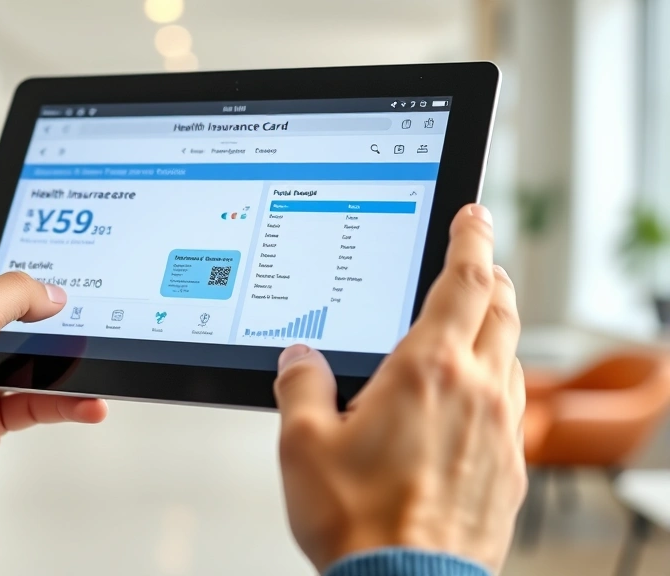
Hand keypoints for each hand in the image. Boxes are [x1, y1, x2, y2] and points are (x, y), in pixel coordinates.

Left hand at [0, 167, 107, 507]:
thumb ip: (12, 294)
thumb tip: (51, 294)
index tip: (1, 172)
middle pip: (2, 284)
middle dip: (39, 276)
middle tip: (72, 254)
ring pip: (30, 341)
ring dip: (62, 345)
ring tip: (92, 336)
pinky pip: (40, 392)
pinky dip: (67, 397)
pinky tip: (90, 401)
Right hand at [274, 204, 524, 573]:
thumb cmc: (358, 520)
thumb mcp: (301, 443)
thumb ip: (300, 386)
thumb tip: (299, 359)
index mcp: (427, 372)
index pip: (465, 281)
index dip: (471, 238)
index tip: (474, 214)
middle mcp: (475, 392)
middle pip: (502, 310)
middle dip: (492, 275)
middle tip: (479, 260)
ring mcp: (501, 431)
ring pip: (513, 356)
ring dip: (496, 328)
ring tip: (473, 325)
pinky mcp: (510, 470)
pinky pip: (511, 405)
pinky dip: (496, 382)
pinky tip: (470, 401)